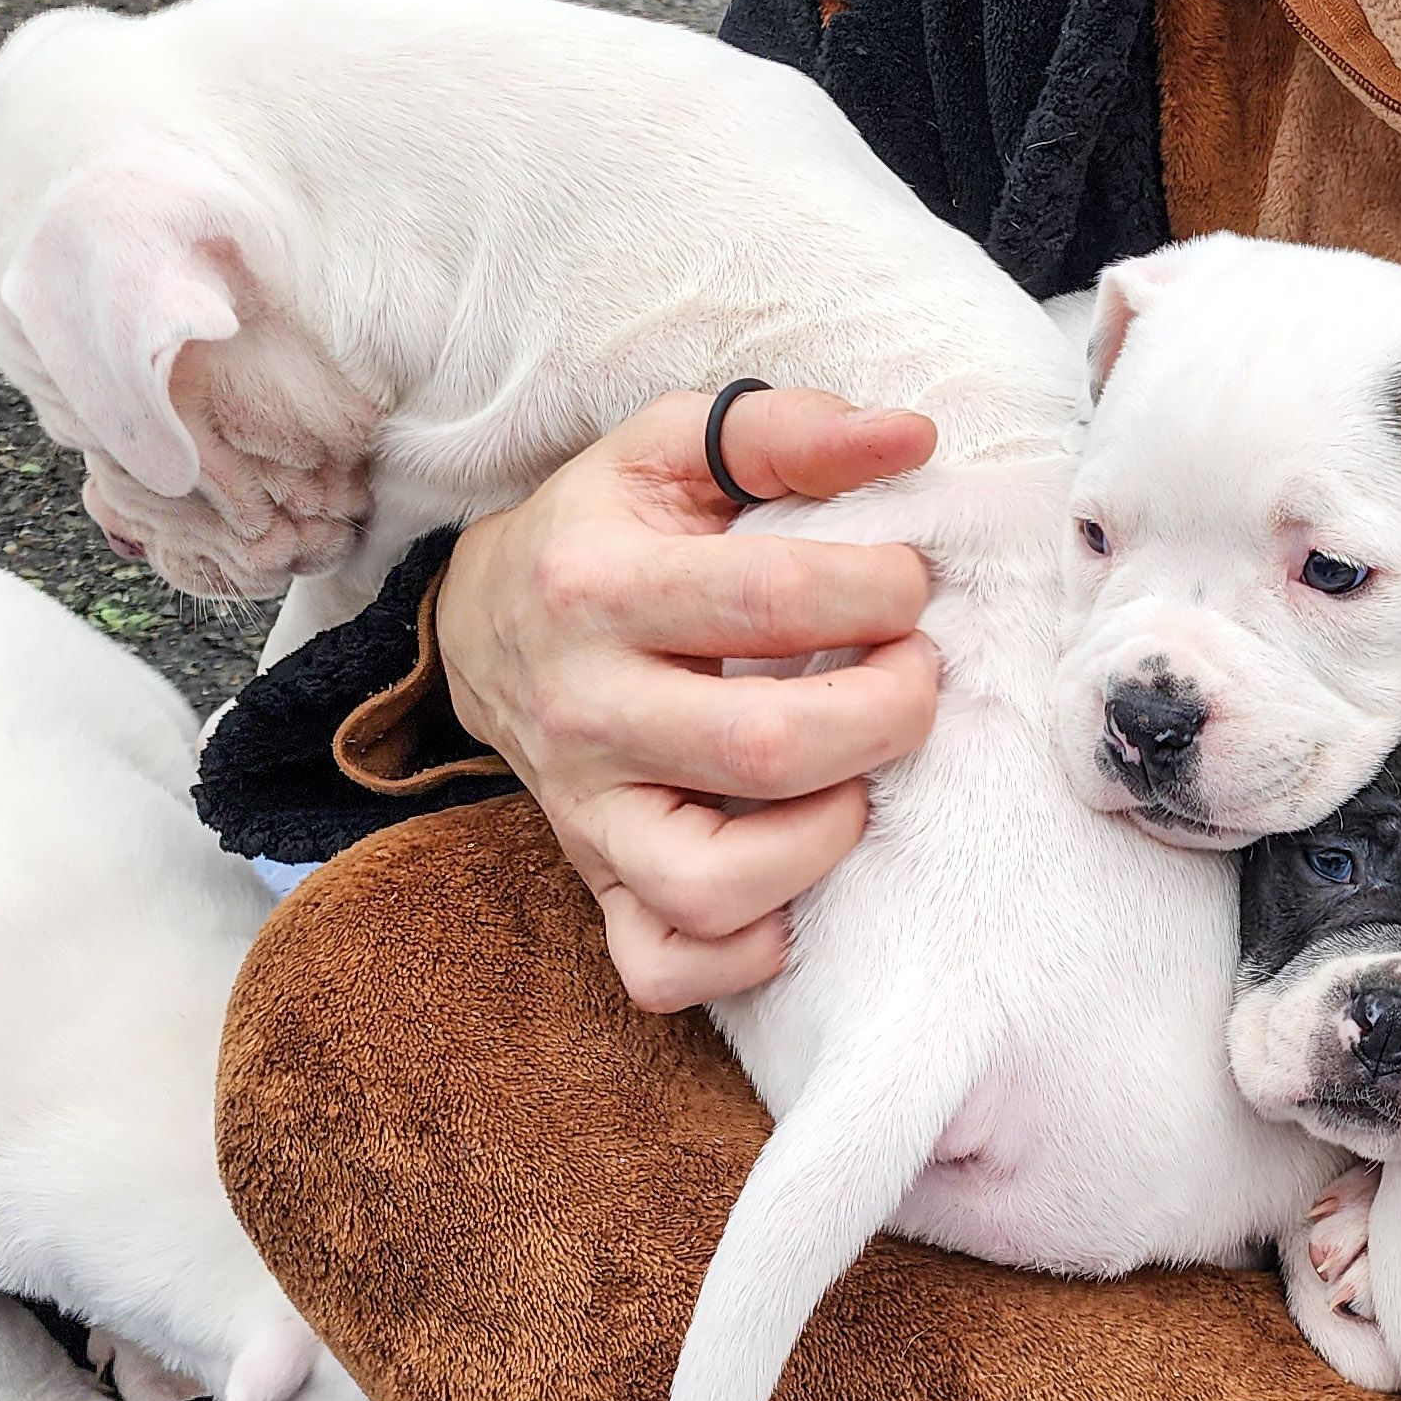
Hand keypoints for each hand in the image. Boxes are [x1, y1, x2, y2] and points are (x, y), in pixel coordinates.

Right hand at [435, 390, 941, 1009]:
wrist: (485, 623)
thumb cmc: (611, 530)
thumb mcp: (673, 451)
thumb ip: (787, 431)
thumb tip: (909, 436)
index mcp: (595, 585)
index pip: (773, 598)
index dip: (880, 590)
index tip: (909, 583)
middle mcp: (581, 711)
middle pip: (766, 750)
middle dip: (886, 715)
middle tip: (914, 678)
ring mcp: (584, 816)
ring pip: (714, 885)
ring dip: (826, 839)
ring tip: (856, 780)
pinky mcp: (595, 888)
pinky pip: (665, 969)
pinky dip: (745, 951)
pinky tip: (792, 885)